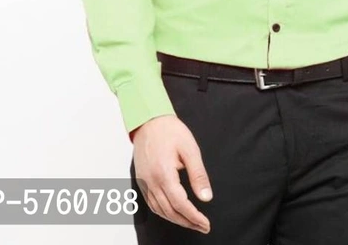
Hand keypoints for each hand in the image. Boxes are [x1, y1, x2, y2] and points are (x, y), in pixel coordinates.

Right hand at [132, 115, 212, 233]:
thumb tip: (206, 197)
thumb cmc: (169, 131)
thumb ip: (198, 175)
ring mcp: (144, 182)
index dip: (194, 217)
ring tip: (191, 222)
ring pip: (159, 210)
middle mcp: (151, 181)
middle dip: (187, 222)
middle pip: (169, 211)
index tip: (205, 223)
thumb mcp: (190, 149)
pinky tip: (173, 212)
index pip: (180, 204)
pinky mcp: (141, 180)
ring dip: (176, 220)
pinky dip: (163, 212)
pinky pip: (151, 204)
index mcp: (164, 174)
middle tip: (202, 226)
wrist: (149, 120)